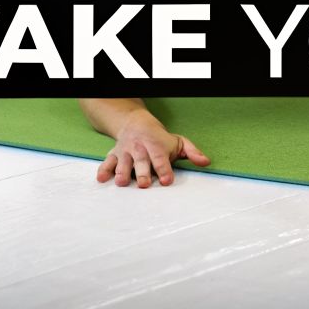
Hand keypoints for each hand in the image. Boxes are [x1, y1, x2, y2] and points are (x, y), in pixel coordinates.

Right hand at [96, 117, 210, 188]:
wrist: (136, 123)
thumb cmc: (160, 138)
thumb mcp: (178, 142)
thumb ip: (192, 153)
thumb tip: (206, 162)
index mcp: (156, 147)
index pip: (161, 159)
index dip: (164, 170)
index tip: (167, 181)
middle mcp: (140, 149)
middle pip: (141, 162)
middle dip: (141, 173)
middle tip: (144, 185)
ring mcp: (125, 152)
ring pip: (122, 162)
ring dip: (121, 172)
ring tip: (121, 183)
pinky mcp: (114, 155)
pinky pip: (107, 162)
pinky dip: (103, 170)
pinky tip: (101, 179)